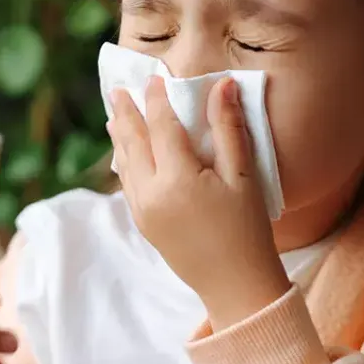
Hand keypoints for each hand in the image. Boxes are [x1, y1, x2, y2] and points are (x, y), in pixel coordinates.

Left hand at [108, 76, 290, 328]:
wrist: (235, 286)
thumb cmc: (247, 230)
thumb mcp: (243, 176)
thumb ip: (229, 129)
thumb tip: (222, 85)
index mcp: (177, 179)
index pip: (162, 126)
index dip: (158, 99)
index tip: (155, 77)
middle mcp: (151, 194)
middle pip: (133, 142)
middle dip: (126, 113)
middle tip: (117, 89)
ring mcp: (143, 211)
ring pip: (125, 165)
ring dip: (120, 137)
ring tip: (115, 116)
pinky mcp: (143, 225)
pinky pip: (127, 185)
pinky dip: (125, 163)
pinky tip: (126, 154)